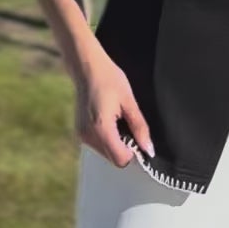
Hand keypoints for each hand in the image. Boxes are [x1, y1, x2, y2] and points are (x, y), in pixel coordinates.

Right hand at [75, 47, 154, 167]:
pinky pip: (98, 145)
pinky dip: (107, 139)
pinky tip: (109, 120)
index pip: (121, 159)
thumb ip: (140, 128)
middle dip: (124, 148)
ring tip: (117, 120)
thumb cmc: (109, 79)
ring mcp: (81, 135)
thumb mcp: (129, 102)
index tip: (138, 138)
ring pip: (106, 154)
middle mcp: (88, 135)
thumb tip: (149, 149)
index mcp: (101, 129)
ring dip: (115, 144)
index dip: (133, 153)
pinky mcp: (80, 132)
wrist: (87, 67)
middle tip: (128, 125)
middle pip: (113, 159)